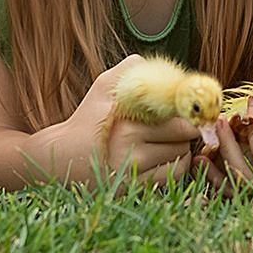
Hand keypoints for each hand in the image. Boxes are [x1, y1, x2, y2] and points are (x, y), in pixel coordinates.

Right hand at [51, 59, 207, 187]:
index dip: (187, 112)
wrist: (64, 157)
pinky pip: (173, 175)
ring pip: (182, 156)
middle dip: (184, 128)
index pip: (180, 119)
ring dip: (180, 147)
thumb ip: (128, 71)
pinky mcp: (136, 188)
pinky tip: (163, 156)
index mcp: (127, 124)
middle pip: (185, 137)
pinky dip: (175, 165)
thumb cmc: (87, 119)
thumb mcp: (102, 88)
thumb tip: (151, 63)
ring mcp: (134, 172)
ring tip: (164, 140)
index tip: (187, 110)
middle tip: (174, 124)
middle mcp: (131, 150)